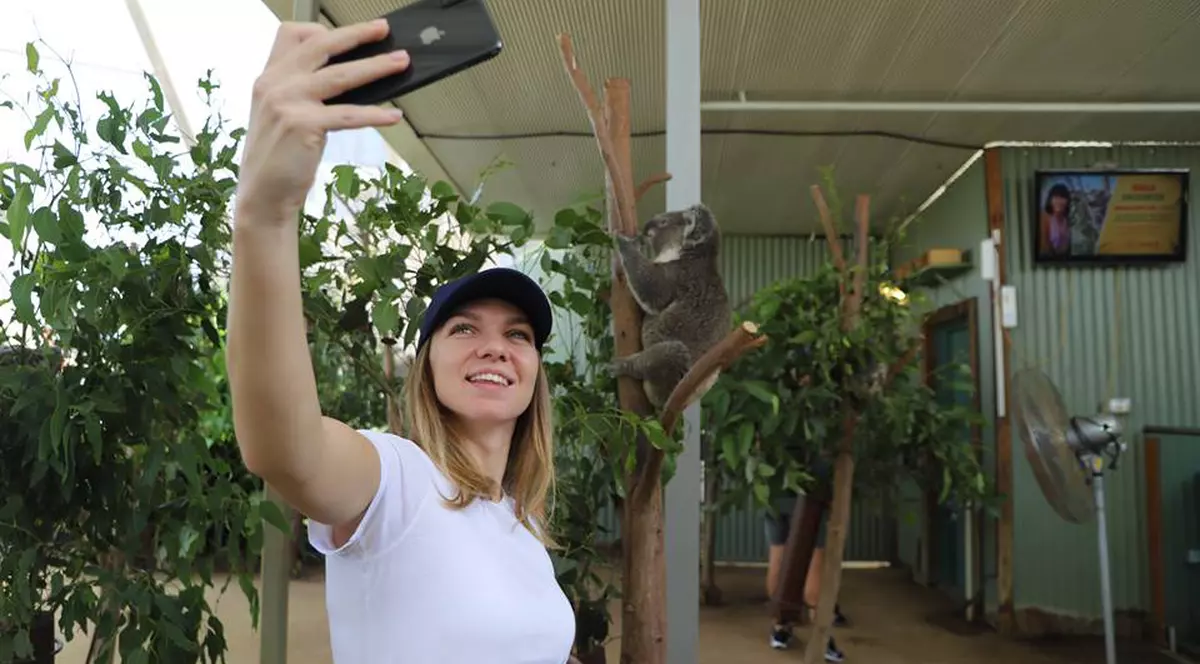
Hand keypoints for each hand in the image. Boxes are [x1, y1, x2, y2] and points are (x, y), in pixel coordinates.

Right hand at [235, 19, 410, 225]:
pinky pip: (348, 115)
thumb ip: (305, 93)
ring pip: (340, 75)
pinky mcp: (303, 125)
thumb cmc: (280, 159)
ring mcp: (287, 103)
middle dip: (356, 34)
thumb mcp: (283, 116)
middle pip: (321, 46)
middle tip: (383, 29)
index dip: (321, 31)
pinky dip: (375, 114)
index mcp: (268, 78)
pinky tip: (394, 116)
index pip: (291, 35)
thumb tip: (352, 78)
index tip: (349, 35)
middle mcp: (274, 84)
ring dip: (376, 67)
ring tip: (401, 63)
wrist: (264, 196)